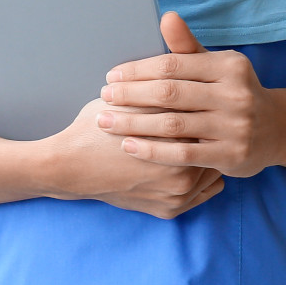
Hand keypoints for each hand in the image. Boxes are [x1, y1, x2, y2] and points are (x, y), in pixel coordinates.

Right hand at [41, 97, 224, 219]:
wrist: (72, 165)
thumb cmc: (100, 127)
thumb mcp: (134, 99)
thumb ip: (169, 89)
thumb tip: (196, 74)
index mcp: (177, 142)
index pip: (208, 119)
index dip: (205, 106)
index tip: (205, 98)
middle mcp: (182, 175)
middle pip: (213, 147)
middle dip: (209, 132)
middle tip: (207, 116)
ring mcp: (177, 197)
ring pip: (211, 171)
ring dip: (208, 155)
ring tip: (201, 137)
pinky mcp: (169, 210)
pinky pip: (203, 193)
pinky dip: (201, 178)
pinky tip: (194, 161)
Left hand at [96, 12, 285, 176]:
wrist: (275, 130)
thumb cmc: (231, 91)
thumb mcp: (215, 65)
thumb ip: (187, 45)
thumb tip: (166, 16)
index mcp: (228, 66)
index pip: (173, 65)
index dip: (139, 71)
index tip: (111, 76)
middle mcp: (234, 94)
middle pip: (170, 93)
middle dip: (131, 95)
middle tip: (103, 97)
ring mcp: (235, 127)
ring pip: (173, 125)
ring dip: (134, 123)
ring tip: (106, 122)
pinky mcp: (231, 156)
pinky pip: (183, 155)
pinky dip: (152, 151)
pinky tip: (129, 146)